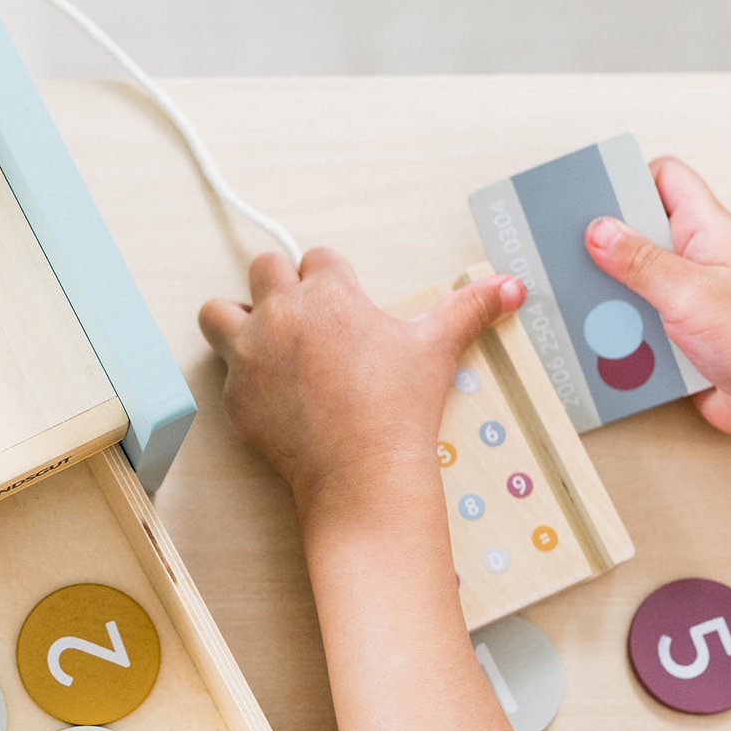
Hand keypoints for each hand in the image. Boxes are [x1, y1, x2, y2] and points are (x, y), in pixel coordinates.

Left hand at [198, 248, 524, 507]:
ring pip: (218, 312)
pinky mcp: (236, 397)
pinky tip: (274, 396)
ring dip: (237, 319)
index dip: (331, 279)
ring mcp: (250, 356)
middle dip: (281, 287)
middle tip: (305, 321)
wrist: (361, 474)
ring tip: (264, 342)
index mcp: (327, 293)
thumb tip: (512, 286)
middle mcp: (280, 314)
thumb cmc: (399, 408)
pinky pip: (224, 373)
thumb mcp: (436, 349)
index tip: (343, 304)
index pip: (317, 257)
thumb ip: (470, 309)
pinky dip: (244, 379)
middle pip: (262, 269)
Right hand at [584, 157, 730, 439]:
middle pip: (637, 231)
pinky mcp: (674, 330)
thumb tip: (598, 229)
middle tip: (566, 252)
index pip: (665, 179)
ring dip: (606, 293)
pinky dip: (615, 327)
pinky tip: (597, 338)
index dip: (628, 178)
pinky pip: (633, 319)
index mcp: (707, 230)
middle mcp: (694, 257)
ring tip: (578, 301)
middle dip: (602, 243)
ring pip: (629, 280)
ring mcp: (684, 294)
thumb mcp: (690, 292)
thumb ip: (640, 261)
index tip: (589, 196)